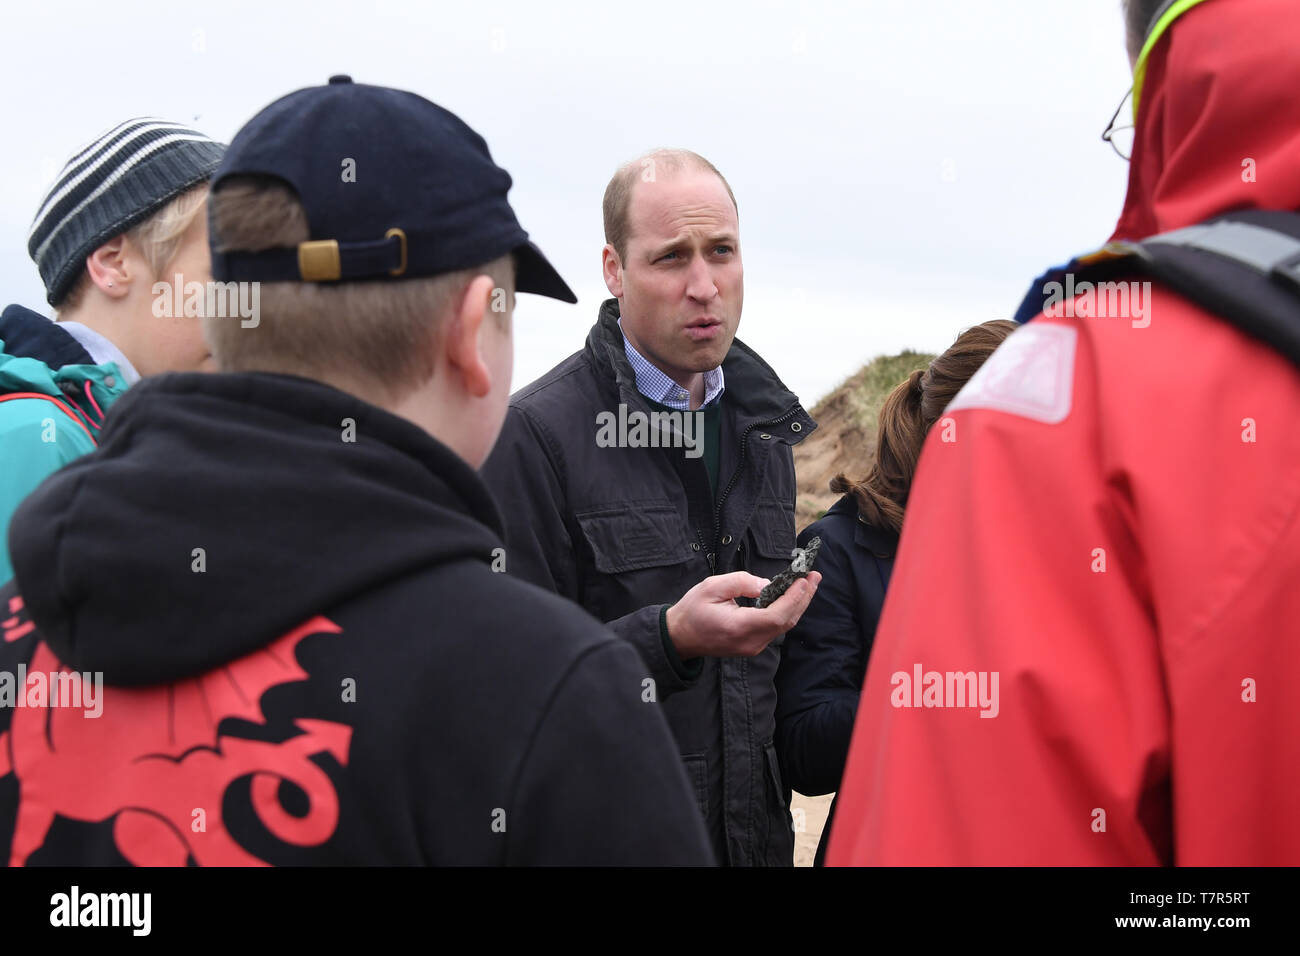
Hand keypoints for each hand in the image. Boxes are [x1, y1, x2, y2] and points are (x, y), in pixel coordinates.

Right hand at [665, 570, 821, 659]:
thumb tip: (767, 584)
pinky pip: (776, 628)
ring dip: (797, 604)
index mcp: (739, 627)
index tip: (804, 579)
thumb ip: (741, 583)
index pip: (777, 615)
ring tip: (808, 583)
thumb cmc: (693, 610)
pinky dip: (787, 611)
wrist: (680, 637)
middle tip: (814, 576)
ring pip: (783, 626)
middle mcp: (750, 641)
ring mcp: (753, 647)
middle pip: (786, 621)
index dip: (794, 598)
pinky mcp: (753, 645)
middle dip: (803, 598)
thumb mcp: (712, 587)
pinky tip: (791, 596)